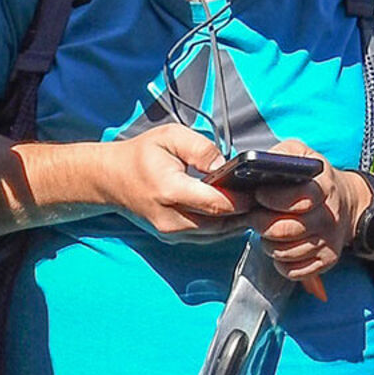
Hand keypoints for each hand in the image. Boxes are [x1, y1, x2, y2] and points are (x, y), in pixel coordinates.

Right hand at [97, 123, 247, 241]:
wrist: (111, 179)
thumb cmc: (140, 156)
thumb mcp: (170, 136)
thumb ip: (200, 148)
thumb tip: (225, 164)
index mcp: (170, 190)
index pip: (216, 204)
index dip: (242, 200)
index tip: (258, 190)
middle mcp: (171, 217)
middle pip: (220, 223)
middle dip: (244, 212)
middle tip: (262, 198)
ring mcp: (171, 232)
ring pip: (216, 234)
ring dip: (235, 221)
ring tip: (252, 204)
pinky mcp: (173, 238)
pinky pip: (206, 236)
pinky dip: (222, 226)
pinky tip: (233, 212)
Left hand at [247, 139, 364, 284]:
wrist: (346, 204)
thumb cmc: (315, 179)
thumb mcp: (301, 153)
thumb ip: (281, 154)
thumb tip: (257, 164)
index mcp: (322, 188)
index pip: (299, 198)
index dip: (273, 199)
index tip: (259, 195)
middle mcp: (328, 217)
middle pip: (285, 230)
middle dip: (261, 224)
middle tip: (255, 216)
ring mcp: (328, 241)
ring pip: (284, 253)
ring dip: (268, 243)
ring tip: (268, 230)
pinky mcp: (327, 260)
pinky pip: (293, 270)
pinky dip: (281, 262)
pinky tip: (281, 247)